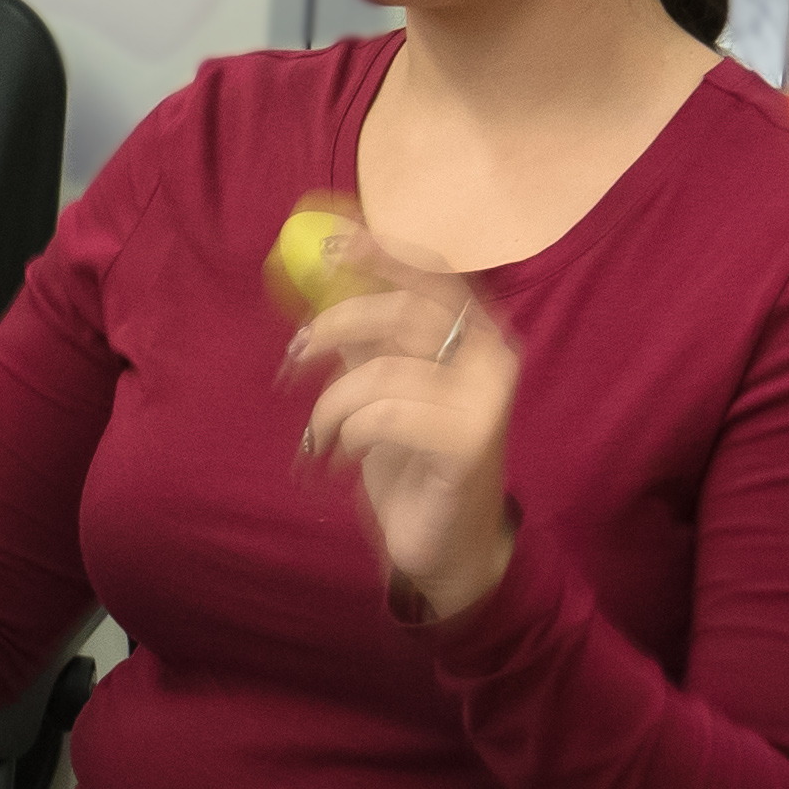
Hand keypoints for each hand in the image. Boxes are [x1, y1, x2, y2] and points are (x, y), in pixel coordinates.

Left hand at [288, 247, 517, 614]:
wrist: (444, 543)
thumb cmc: (411, 462)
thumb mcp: (383, 389)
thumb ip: (366, 339)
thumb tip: (323, 279)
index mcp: (479, 335)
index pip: (434, 274)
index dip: (382, 252)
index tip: (327, 245)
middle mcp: (493, 359)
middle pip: (406, 310)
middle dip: (337, 323)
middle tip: (295, 352)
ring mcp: (487, 400)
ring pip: (384, 370)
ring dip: (331, 402)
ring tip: (315, 435)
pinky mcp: (468, 443)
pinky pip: (384, 415)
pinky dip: (347, 433)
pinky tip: (341, 456)